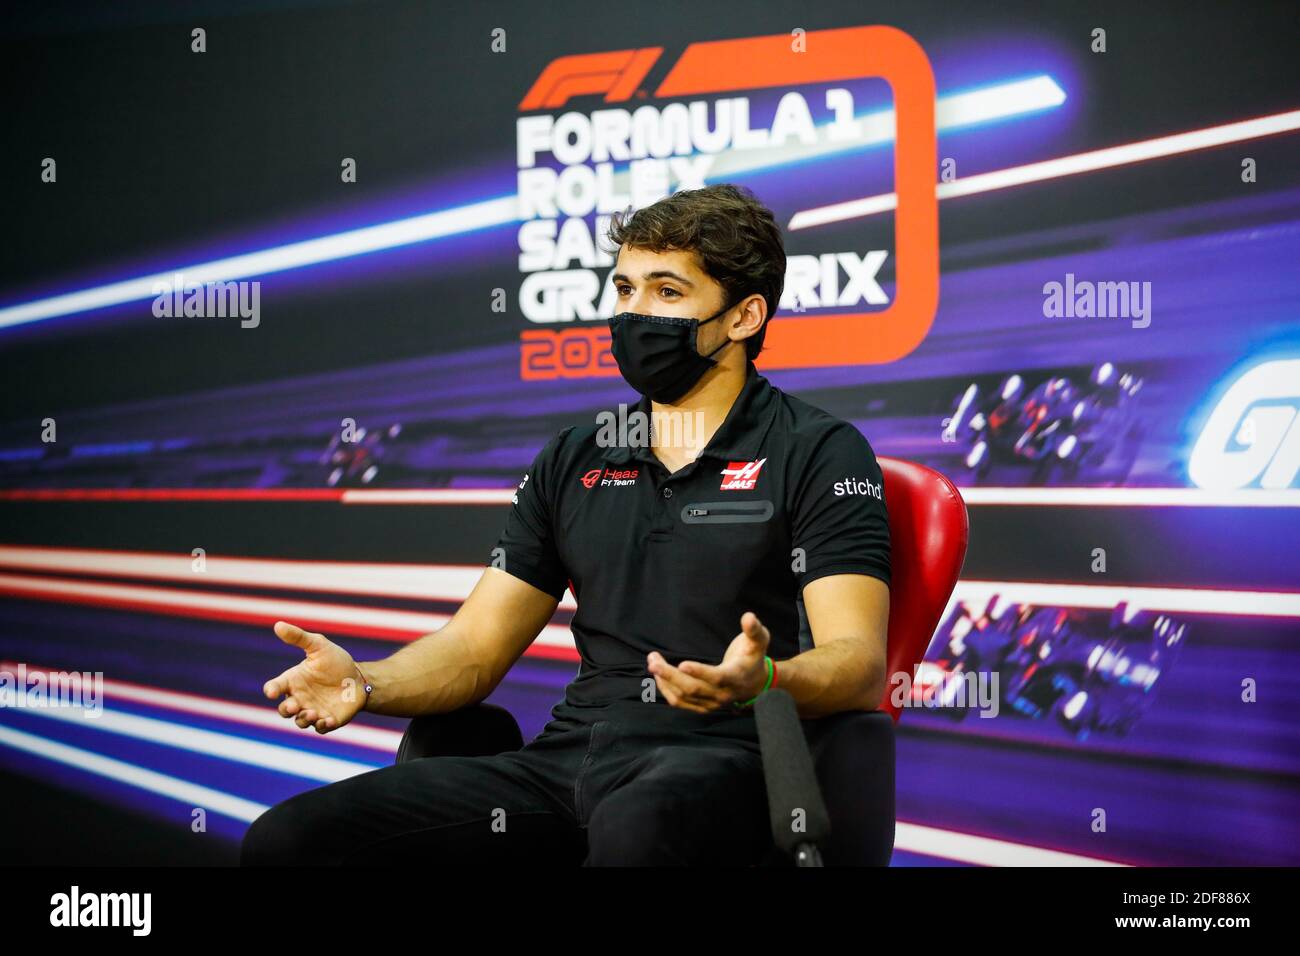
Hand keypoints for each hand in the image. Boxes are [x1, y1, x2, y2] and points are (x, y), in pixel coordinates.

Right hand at [262, 621, 365, 733]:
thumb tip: (278, 624)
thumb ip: (298, 637)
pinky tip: (327, 720)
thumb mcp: (319, 646)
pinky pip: (320, 728)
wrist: (359, 677)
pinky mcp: (328, 720)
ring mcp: (312, 710)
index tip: (272, 691)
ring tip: (313, 712)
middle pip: (284, 709)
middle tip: (295, 705)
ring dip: (304, 719)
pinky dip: (321, 726)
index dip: (271, 690)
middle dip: (286, 709)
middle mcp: (300, 698)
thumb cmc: (335, 662)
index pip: (275, 687)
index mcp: (294, 681)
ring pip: (300, 721)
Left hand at [647, 611, 770, 712]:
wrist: (755, 684)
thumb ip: (754, 629)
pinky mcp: (703, 707)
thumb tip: (748, 617)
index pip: (717, 678)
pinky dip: (667, 690)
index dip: (700, 672)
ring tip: (653, 663)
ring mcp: (712, 703)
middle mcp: (723, 694)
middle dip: (671, 675)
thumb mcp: (758, 641)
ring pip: (684, 697)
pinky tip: (659, 676)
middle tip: (654, 660)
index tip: (682, 664)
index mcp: (736, 677)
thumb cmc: (753, 657)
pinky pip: (681, 702)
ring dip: (665, 681)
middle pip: (693, 689)